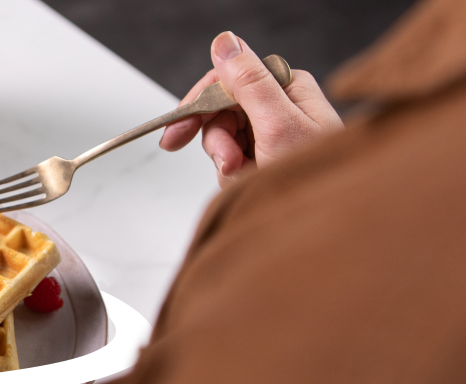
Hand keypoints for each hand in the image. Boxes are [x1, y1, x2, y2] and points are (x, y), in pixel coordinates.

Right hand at [159, 31, 342, 186]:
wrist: (327, 222)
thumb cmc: (316, 177)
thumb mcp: (279, 126)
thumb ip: (249, 82)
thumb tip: (225, 42)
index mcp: (286, 87)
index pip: (227, 80)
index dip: (198, 105)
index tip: (176, 130)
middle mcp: (279, 106)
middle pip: (222, 113)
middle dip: (221, 143)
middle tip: (230, 164)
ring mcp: (272, 133)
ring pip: (224, 140)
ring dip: (228, 163)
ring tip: (248, 177)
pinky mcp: (266, 157)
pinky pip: (232, 160)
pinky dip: (235, 175)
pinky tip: (251, 182)